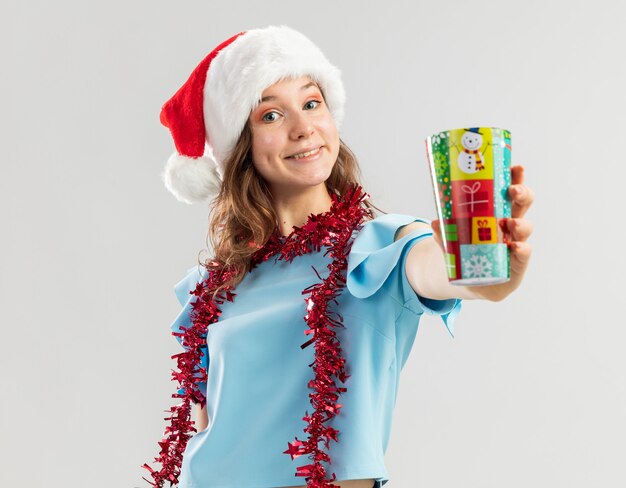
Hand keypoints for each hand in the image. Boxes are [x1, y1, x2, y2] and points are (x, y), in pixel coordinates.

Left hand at [431, 165, 533, 301]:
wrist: (473, 281)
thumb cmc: (468, 252)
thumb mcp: (453, 239)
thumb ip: (444, 233)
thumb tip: (434, 224)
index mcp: (498, 213)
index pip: (510, 192)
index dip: (516, 179)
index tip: (516, 167)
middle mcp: (511, 226)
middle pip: (523, 205)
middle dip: (522, 194)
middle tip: (513, 191)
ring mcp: (516, 243)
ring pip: (525, 228)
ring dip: (521, 223)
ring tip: (512, 224)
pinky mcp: (518, 264)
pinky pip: (524, 254)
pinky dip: (522, 249)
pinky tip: (516, 247)